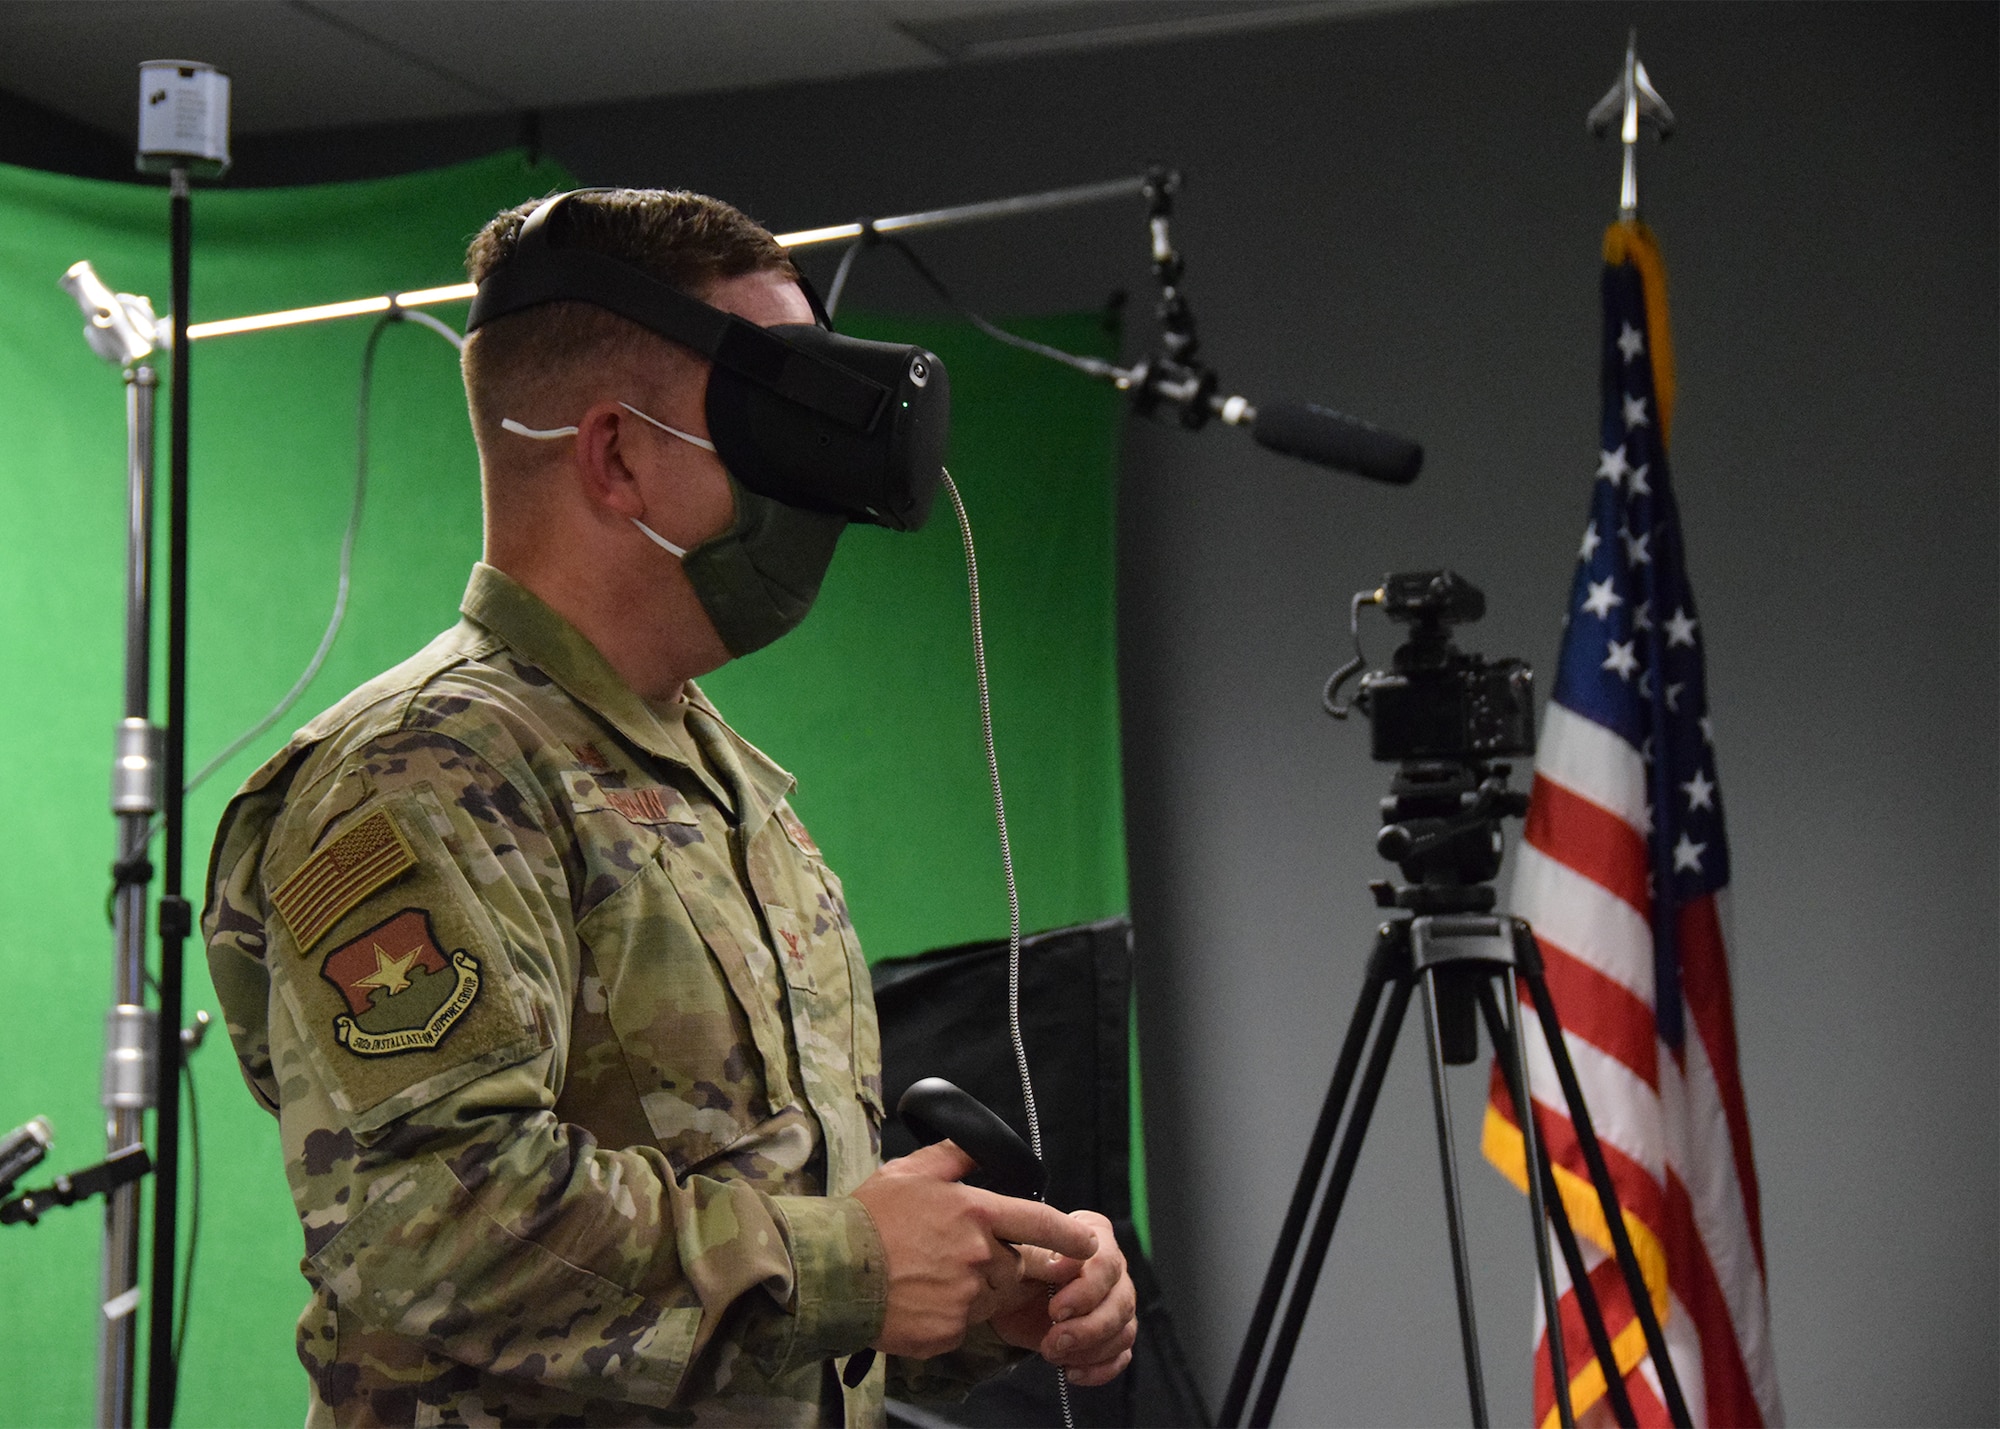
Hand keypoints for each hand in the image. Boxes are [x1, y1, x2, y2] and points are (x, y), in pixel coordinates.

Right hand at [852, 1141, 1099, 1358]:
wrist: (829, 1273)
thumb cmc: (865, 1220)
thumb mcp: (908, 1172)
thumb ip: (954, 1157)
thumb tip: (980, 1145)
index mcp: (974, 1212)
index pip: (1041, 1222)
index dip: (1070, 1235)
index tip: (1088, 1243)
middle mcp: (978, 1255)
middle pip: (1015, 1266)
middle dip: (1000, 1263)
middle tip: (958, 1256)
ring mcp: (965, 1297)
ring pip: (993, 1297)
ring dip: (977, 1289)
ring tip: (933, 1276)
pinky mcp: (948, 1331)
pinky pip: (964, 1324)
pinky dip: (950, 1315)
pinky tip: (919, 1299)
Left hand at [991, 1208, 1136, 1386]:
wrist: (1004, 1297)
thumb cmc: (1013, 1267)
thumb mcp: (1018, 1255)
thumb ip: (1041, 1253)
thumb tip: (1066, 1264)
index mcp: (1094, 1235)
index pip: (1107, 1263)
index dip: (1085, 1291)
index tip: (1055, 1310)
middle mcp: (1114, 1267)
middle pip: (1122, 1301)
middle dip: (1087, 1328)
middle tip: (1054, 1340)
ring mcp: (1118, 1301)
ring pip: (1124, 1330)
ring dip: (1090, 1349)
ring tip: (1054, 1353)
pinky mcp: (1113, 1333)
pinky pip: (1121, 1354)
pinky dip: (1099, 1368)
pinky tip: (1072, 1371)